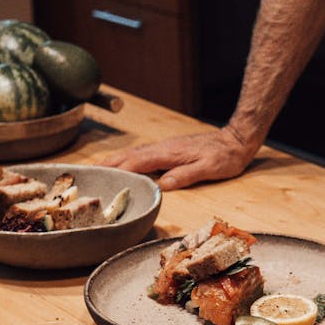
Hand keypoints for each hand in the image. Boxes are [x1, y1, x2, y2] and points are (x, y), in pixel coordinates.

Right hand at [98, 126, 258, 190]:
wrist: (236, 140)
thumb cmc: (225, 157)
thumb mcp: (209, 169)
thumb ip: (185, 175)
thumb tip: (163, 185)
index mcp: (169, 154)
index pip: (137, 162)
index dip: (118, 170)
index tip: (101, 177)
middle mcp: (163, 148)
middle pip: (129, 156)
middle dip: (108, 164)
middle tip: (88, 173)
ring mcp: (165, 147)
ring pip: (134, 154)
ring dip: (115, 160)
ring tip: (98, 170)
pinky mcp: (169, 149)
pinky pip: (142, 154)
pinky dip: (128, 159)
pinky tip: (124, 165)